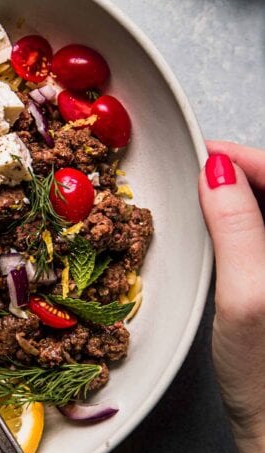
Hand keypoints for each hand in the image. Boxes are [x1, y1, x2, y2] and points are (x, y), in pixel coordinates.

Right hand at [199, 142, 264, 452]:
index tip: (206, 154)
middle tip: (199, 175)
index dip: (249, 159)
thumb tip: (218, 170)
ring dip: (249, 200)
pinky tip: (229, 233)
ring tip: (208, 200)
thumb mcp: (247, 298)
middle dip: (246, 176)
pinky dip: (253, 227)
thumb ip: (237, 227)